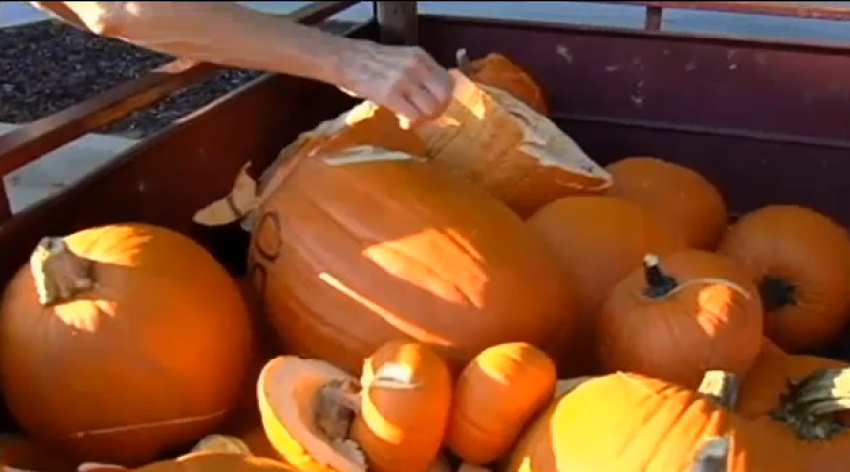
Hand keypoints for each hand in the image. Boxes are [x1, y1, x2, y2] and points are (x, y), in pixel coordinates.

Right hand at [336, 40, 454, 127]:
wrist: (343, 59)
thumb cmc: (367, 62)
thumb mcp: (399, 60)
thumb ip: (417, 75)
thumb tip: (429, 99)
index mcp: (420, 56)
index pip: (448, 80)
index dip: (444, 97)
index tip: (434, 106)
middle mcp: (416, 66)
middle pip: (444, 96)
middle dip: (438, 111)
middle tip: (427, 118)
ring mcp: (404, 80)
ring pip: (431, 108)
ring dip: (425, 119)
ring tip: (413, 120)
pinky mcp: (390, 94)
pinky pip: (413, 115)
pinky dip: (412, 123)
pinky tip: (404, 122)